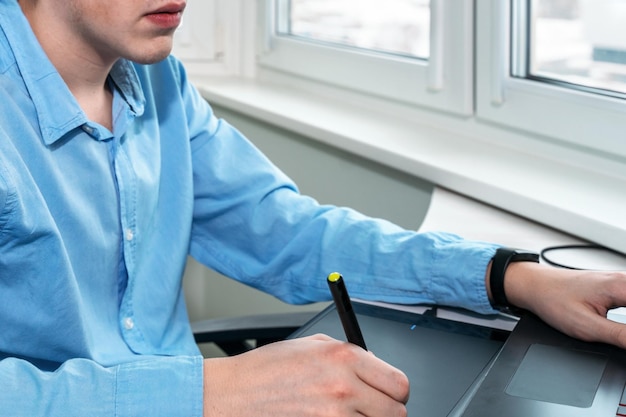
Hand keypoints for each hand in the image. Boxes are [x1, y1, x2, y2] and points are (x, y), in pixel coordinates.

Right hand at [202, 334, 408, 416]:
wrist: (234, 394)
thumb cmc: (268, 368)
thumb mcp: (313, 345)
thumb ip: (350, 355)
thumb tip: (376, 367)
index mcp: (344, 357)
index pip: (399, 383)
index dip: (397, 392)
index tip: (390, 395)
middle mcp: (343, 386)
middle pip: (396, 413)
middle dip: (387, 413)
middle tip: (371, 410)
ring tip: (347, 415)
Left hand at [505, 262, 625, 347]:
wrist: (534, 286)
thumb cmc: (553, 300)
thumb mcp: (587, 327)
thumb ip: (622, 337)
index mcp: (621, 286)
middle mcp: (624, 279)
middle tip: (622, 336)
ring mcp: (620, 280)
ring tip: (621, 333)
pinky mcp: (616, 285)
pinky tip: (623, 327)